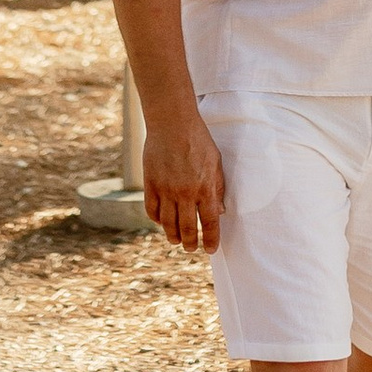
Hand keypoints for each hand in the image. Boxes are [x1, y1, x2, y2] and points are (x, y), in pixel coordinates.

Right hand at [142, 105, 226, 254]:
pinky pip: (152, 210)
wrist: (172, 123)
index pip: (210, 222)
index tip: (211, 249)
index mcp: (205, 188)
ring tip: (176, 240)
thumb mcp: (215, 162)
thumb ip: (217, 188)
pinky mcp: (150, 184)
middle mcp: (185, 193)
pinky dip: (157, 220)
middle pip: (188, 228)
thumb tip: (220, 211)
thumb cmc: (198, 140)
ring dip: (173, 236)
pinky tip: (161, 222)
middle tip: (192, 249)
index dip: (211, 239)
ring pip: (168, 224)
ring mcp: (166, 189)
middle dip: (191, 243)